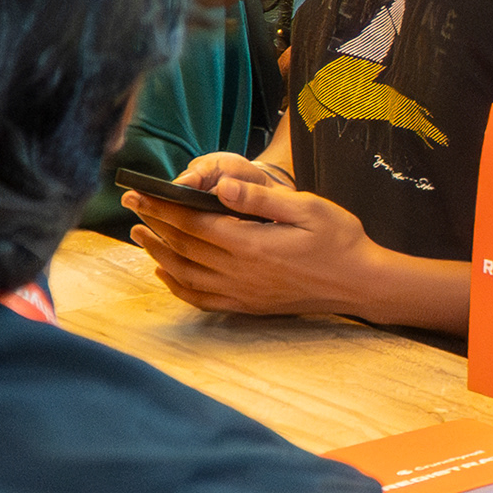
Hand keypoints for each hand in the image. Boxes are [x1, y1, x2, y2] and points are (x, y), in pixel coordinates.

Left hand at [124, 164, 385, 318]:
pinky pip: (202, 299)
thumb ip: (260, 198)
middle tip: (130, 204)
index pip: (193, 224)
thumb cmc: (339, 239)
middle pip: (184, 247)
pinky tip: (166, 273)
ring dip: (159, 253)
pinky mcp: (249, 305)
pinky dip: (178, 286)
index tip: (139, 192)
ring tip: (141, 234)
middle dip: (154, 223)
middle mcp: (241, 273)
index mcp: (251, 245)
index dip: (162, 208)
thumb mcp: (306, 207)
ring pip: (186, 274)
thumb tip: (220, 187)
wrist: (361, 283)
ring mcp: (243, 293)